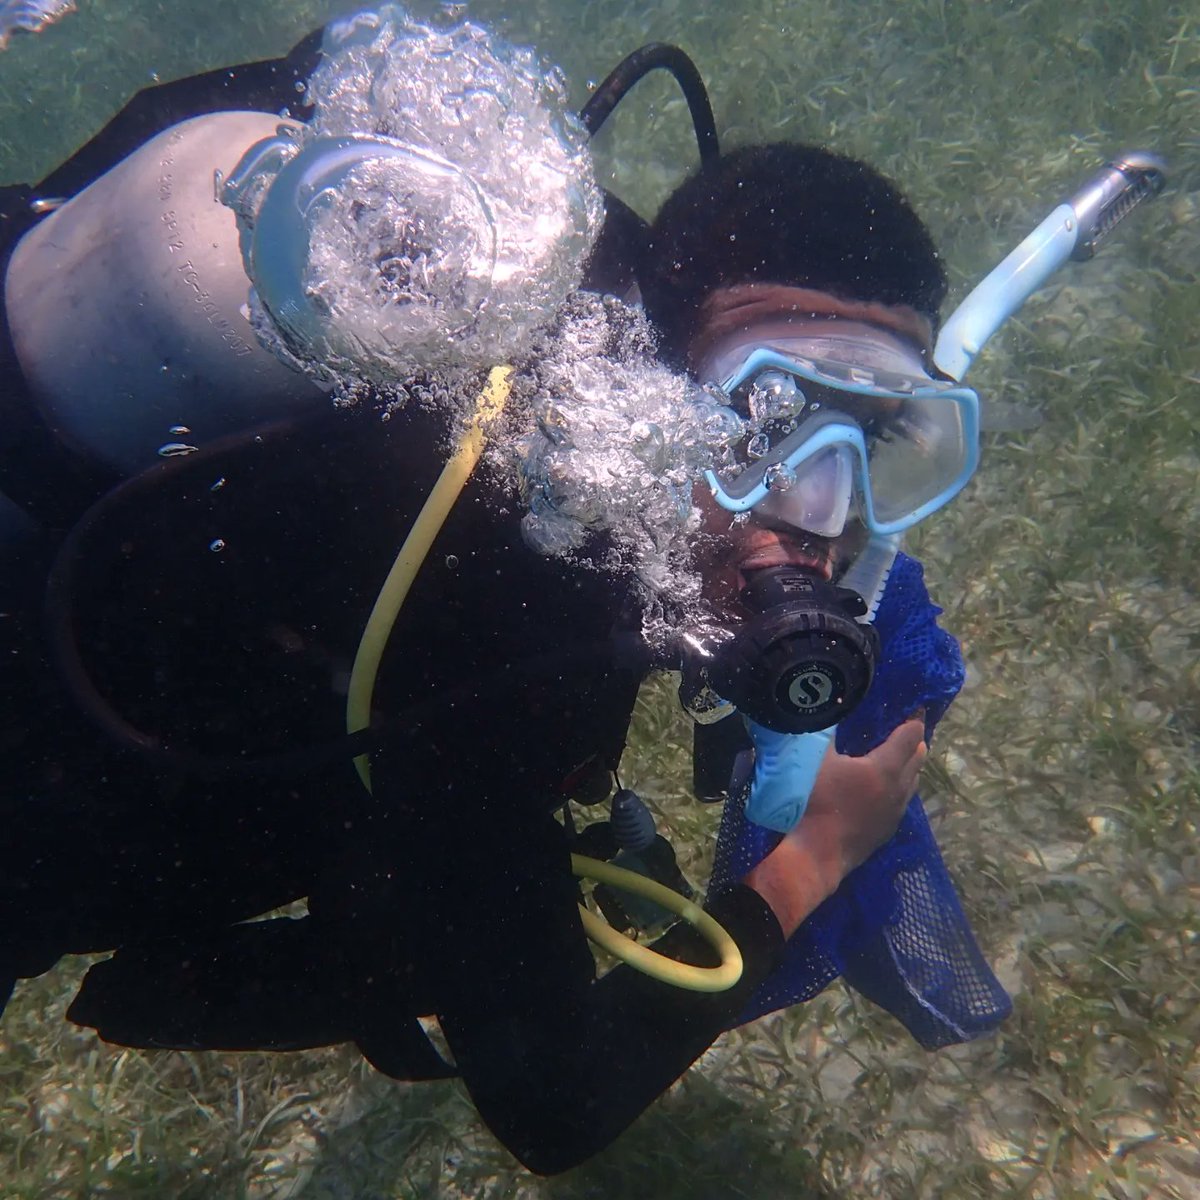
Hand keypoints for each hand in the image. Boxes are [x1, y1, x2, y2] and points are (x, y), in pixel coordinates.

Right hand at [745, 714, 926, 937]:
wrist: (814, 855)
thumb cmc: (814, 802)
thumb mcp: (815, 761)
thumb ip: (825, 735)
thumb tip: (827, 713)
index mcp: (884, 768)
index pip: (910, 738)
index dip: (913, 722)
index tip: (915, 710)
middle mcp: (897, 790)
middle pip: (917, 760)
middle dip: (915, 743)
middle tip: (908, 730)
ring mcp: (894, 814)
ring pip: (911, 784)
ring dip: (909, 768)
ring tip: (900, 759)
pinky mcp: (886, 832)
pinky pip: (901, 803)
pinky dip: (899, 790)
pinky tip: (885, 792)